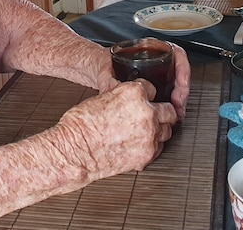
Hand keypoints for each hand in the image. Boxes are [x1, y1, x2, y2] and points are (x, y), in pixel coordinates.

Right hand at [54, 80, 177, 180]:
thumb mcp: (101, 97)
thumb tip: (127, 100)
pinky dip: (151, 146)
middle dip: (160, 112)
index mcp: (133, 93)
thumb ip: (121, 97)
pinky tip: (139, 144)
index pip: (152, 88)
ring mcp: (149, 135)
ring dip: (158, 130)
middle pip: (168, 110)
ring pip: (167, 130)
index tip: (142, 99)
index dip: (145, 94)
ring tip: (144, 131)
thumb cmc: (81, 126)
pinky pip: (158, 148)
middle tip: (151, 115)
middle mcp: (146, 112)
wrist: (74, 151)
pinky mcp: (147, 154)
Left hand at [96, 43, 190, 120]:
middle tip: (178, 103)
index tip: (181, 84)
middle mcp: (157, 59)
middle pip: (179, 72)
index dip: (183, 69)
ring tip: (177, 112)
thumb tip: (112, 89)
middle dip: (182, 90)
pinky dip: (173, 104)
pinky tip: (172, 113)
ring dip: (179, 99)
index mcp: (150, 48)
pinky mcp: (155, 85)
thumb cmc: (105, 63)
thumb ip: (108, 80)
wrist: (99, 69)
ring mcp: (158, 72)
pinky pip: (170, 93)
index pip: (176, 54)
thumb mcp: (106, 69)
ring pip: (176, 84)